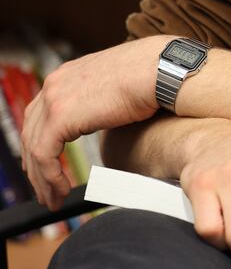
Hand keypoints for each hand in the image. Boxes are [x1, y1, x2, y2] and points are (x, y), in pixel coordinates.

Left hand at [21, 37, 162, 209]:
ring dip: (42, 178)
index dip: (40, 143)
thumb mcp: (116, 87)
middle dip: (35, 165)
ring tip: (53, 198)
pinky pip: (45, 155)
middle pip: (31, 131)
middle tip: (45, 189)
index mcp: (68, 74)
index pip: (40, 113)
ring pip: (35, 147)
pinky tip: (62, 190)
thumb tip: (106, 115)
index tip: (46, 166)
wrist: (160, 70)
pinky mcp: (60, 115)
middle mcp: (56, 83)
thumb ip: (101, 100)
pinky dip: (51, 177)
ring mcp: (55, 97)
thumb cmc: (151, 77)